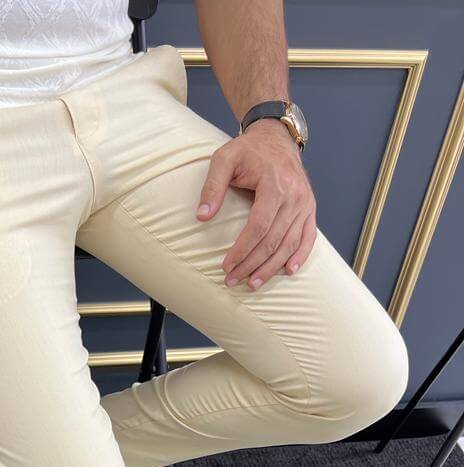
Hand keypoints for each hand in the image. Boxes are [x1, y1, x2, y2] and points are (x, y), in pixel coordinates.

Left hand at [195, 118, 316, 288]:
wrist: (275, 137)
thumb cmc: (248, 150)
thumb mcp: (224, 159)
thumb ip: (212, 187)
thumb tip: (202, 216)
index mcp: (275, 185)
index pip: (258, 226)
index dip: (242, 250)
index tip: (226, 266)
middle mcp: (294, 196)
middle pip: (273, 240)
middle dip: (252, 264)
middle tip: (233, 280)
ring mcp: (305, 203)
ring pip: (290, 243)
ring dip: (272, 267)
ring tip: (253, 283)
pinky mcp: (310, 208)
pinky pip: (309, 236)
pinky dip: (300, 256)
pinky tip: (288, 271)